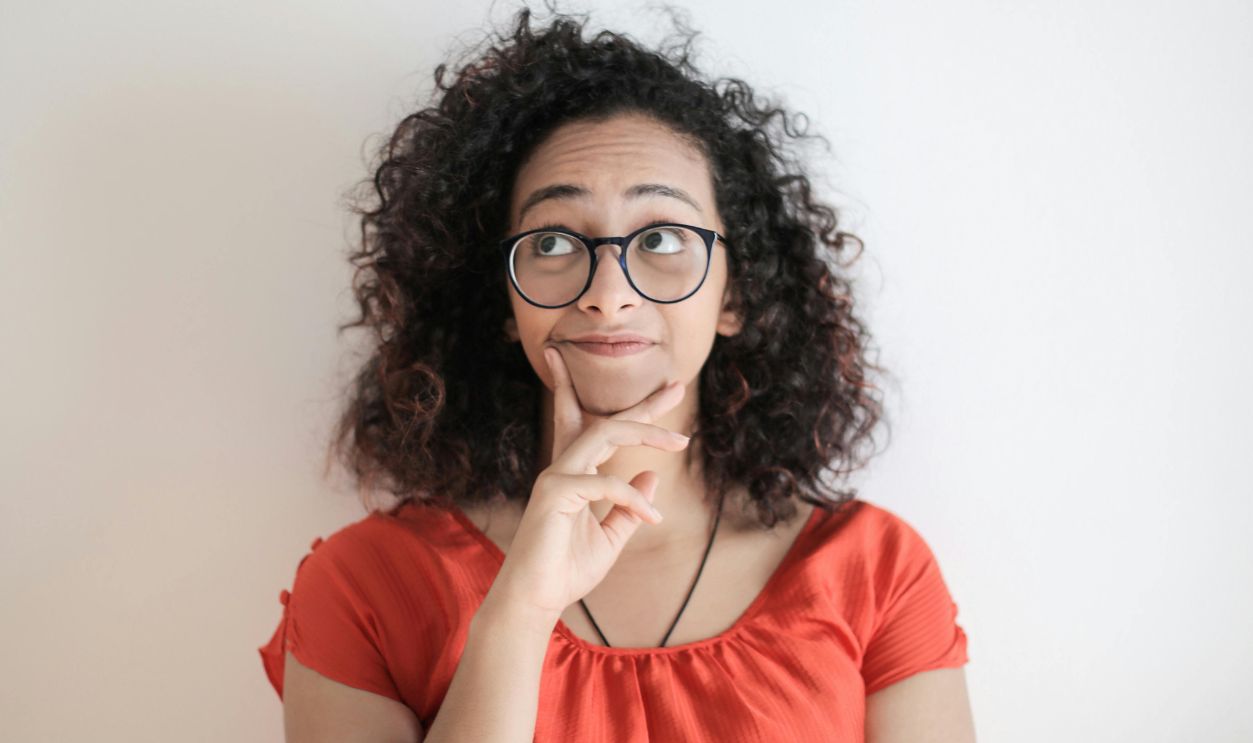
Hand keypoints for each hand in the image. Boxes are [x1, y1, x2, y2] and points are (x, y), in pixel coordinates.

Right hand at [483, 345, 689, 622]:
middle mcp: (564, 468)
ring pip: (603, 434)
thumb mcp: (610, 538)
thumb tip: (651, 474)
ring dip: (645, 433)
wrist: (536, 599)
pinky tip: (652, 518)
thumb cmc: (567, 570)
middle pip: (606, 423)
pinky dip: (633, 498)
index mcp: (576, 475)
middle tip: (678, 389)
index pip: (604, 432)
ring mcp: (556, 477)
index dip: (636, 415)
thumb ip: (629, 506)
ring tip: (680, 442)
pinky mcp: (554, 493)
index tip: (670, 395)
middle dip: (643, 406)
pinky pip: (605, 483)